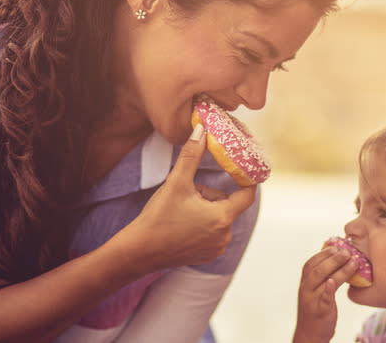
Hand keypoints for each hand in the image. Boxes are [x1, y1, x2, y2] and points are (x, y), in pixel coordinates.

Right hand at [112, 124, 256, 273]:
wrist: (138, 252)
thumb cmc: (157, 218)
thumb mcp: (176, 183)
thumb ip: (192, 155)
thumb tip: (202, 130)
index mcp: (222, 218)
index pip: (247, 195)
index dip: (246, 179)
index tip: (239, 168)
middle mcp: (224, 236)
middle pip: (225, 204)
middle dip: (209, 194)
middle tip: (186, 194)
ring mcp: (216, 248)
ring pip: (217, 217)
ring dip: (204, 209)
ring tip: (180, 211)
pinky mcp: (207, 256)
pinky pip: (211, 232)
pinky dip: (200, 224)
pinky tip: (180, 225)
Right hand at [293, 247, 357, 342]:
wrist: (309, 334)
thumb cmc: (316, 310)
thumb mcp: (315, 291)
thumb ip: (322, 278)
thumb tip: (337, 259)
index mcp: (305, 283)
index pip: (311, 263)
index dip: (323, 253)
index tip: (335, 246)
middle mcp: (306, 289)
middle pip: (318, 269)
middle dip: (333, 258)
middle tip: (347, 251)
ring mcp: (312, 300)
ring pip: (324, 280)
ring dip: (339, 269)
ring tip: (353, 261)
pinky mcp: (320, 311)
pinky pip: (324, 298)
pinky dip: (328, 289)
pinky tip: (334, 282)